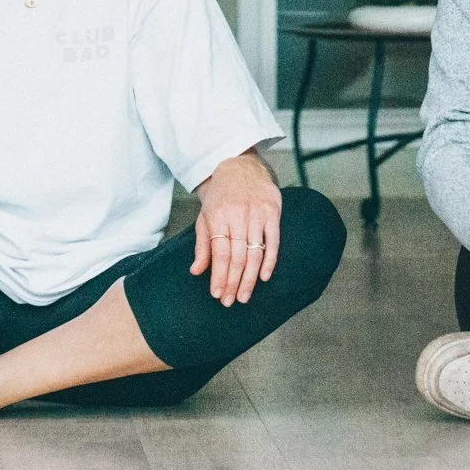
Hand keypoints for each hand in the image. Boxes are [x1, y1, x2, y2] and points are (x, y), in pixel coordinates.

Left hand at [189, 154, 280, 306]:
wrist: (240, 167)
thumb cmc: (221, 197)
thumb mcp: (205, 217)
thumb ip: (202, 245)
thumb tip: (196, 271)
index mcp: (218, 217)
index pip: (219, 253)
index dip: (218, 275)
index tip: (217, 294)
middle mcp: (238, 216)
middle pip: (237, 256)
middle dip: (233, 282)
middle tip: (230, 301)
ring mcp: (257, 214)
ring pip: (254, 252)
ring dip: (250, 278)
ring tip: (244, 295)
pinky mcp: (272, 212)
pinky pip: (273, 241)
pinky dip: (270, 261)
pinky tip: (264, 277)